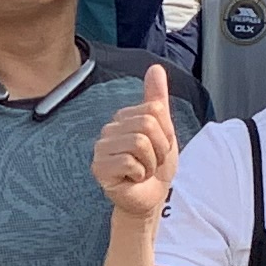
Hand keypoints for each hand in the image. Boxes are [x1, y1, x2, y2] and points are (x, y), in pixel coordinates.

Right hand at [94, 66, 179, 227]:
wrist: (150, 198)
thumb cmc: (156, 167)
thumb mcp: (164, 130)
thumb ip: (157, 98)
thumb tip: (155, 68)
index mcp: (123, 118)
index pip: (155, 110)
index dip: (166, 133)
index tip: (159, 148)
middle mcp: (108, 130)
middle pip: (148, 124)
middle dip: (160, 148)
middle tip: (152, 161)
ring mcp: (101, 148)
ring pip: (139, 142)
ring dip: (151, 162)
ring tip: (143, 170)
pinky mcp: (99, 168)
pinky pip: (130, 161)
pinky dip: (140, 174)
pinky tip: (133, 179)